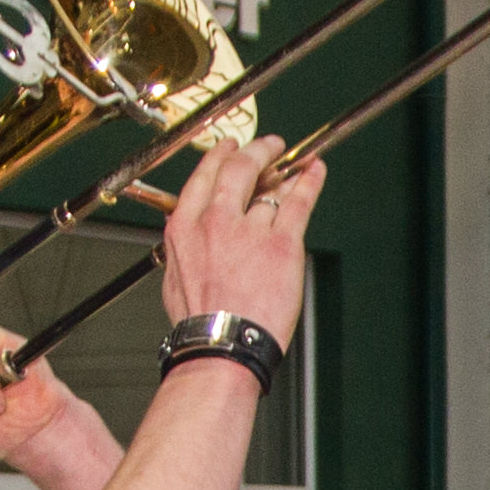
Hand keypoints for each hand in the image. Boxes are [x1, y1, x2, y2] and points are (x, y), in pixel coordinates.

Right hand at [152, 135, 326, 342]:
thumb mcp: (175, 276)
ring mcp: (250, 230)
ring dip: (285, 174)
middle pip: (238, 169)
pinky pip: (298, 202)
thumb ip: (186, 247)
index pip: (204, 176)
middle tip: (268, 146)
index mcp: (184, 226)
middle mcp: (216, 220)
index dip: (221, 156)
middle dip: (256, 151)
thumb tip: (191, 236)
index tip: (230, 148)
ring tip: (294, 166)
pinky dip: (309, 181)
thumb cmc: (201, 322)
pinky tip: (314, 170)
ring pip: (271, 190)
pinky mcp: (281, 244)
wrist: (222, 343)